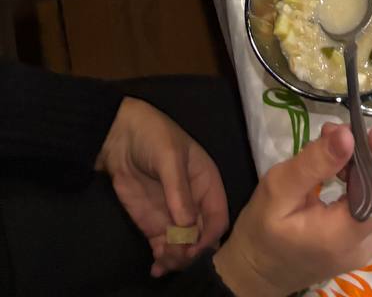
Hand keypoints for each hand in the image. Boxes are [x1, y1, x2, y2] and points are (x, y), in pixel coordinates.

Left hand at [95, 97, 228, 277]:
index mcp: (207, 184)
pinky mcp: (154, 224)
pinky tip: (155, 268)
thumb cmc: (154, 138)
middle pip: (202, 238)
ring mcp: (173, 216)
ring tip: (161, 261)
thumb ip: (179, 192)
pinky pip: (164, 248)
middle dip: (191, 252)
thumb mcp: (170, 159)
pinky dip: (163, 261)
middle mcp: (195, 204)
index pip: (217, 218)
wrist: (119, 137)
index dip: (209, 236)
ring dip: (176, 259)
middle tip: (174, 257)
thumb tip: (189, 226)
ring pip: (184, 247)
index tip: (193, 247)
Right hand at [213, 123, 371, 296]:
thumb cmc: (261, 233)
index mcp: (343, 236)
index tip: (370, 132)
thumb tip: (348, 135)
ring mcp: (364, 246)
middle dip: (369, 156)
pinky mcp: (359, 241)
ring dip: (362, 165)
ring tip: (330, 146)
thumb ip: (314, 163)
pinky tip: (336, 169)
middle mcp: (363, 245)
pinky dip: (358, 179)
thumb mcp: (278, 190)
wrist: (254, 273)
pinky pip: (370, 203)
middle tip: (337, 133)